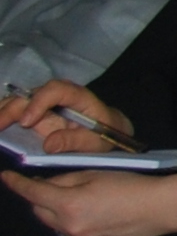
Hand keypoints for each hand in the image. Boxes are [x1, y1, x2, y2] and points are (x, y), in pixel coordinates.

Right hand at [0, 80, 126, 144]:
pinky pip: (13, 110)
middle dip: (10, 110)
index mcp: (76, 95)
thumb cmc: (103, 133)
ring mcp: (41, 101)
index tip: (27, 122)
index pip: (55, 90)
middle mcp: (56, 94)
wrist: (106, 129)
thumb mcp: (95, 140)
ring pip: (17, 100)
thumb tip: (48, 145)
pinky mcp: (32, 111)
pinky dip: (2, 116)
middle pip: (29, 96)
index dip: (38, 102)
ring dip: (2, 111)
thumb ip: (74, 141)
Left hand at [6, 167, 176, 235]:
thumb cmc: (130, 185)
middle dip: (41, 198)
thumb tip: (46, 185)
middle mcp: (69, 227)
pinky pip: (73, 234)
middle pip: (40, 212)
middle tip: (55, 186)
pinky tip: (95, 215)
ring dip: (58, 212)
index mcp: (69, 204)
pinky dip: (75, 223)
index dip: (16, 184)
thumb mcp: (95, 173)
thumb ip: (65, 179)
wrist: (161, 208)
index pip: (33, 193)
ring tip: (80, 201)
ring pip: (56, 224)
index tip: (5, 177)